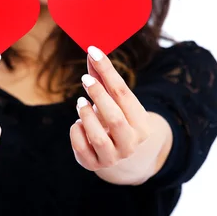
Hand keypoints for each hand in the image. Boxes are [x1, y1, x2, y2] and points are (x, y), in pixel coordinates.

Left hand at [70, 46, 152, 172]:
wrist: (117, 154)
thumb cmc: (115, 117)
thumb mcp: (114, 100)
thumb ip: (103, 78)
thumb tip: (92, 51)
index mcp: (140, 123)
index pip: (123, 93)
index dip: (107, 71)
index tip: (93, 52)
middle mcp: (130, 143)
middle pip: (114, 118)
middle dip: (98, 95)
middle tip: (85, 78)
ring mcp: (112, 157)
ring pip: (98, 137)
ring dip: (86, 115)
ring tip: (81, 103)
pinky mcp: (93, 164)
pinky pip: (81, 148)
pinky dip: (76, 131)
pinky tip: (78, 123)